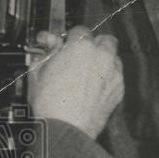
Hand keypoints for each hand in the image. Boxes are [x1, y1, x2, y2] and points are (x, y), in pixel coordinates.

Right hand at [29, 25, 123, 139]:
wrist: (67, 126)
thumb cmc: (52, 101)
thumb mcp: (39, 68)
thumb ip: (48, 50)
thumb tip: (49, 42)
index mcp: (81, 47)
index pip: (80, 30)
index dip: (71, 38)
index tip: (65, 45)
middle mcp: (102, 57)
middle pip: (105, 40)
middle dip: (94, 44)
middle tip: (80, 55)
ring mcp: (114, 74)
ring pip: (113, 58)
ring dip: (103, 60)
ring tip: (86, 72)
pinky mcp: (119, 90)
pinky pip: (116, 77)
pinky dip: (107, 78)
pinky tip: (92, 87)